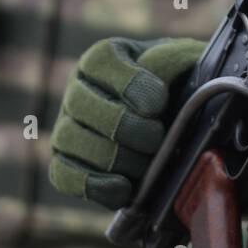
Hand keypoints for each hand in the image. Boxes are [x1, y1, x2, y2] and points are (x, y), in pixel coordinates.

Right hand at [49, 37, 203, 210]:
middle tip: (156, 138)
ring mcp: (67, 128)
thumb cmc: (181, 88)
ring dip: (113, 157)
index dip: (128, 83)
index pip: (100, 60)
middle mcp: (79, 90)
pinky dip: (93, 184)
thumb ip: (172, 60)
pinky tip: (124, 188)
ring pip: (70, 139)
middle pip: (81, 104)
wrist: (180, 125)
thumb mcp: (184, 64)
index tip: (158, 103)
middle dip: (124, 127)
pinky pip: (63, 175)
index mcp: (104, 59)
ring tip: (147, 164)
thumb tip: (159, 73)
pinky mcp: (66, 164)